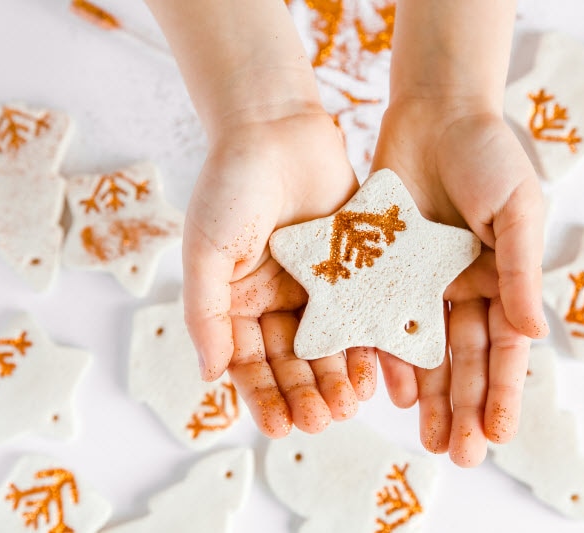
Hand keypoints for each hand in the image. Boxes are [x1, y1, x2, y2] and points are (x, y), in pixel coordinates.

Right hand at [183, 105, 376, 437]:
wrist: (275, 129)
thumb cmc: (229, 186)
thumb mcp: (206, 252)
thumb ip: (206, 313)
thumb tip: (210, 374)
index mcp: (238, 303)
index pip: (250, 363)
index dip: (264, 396)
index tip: (280, 427)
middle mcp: (277, 301)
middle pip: (293, 361)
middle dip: (306, 393)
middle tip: (323, 421)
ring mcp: (317, 286)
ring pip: (330, 344)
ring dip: (338, 377)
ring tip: (351, 406)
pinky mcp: (352, 268)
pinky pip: (362, 311)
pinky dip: (368, 341)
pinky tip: (377, 368)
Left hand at [369, 100, 548, 465]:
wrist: (434, 112)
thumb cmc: (487, 155)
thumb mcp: (516, 210)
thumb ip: (519, 271)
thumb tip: (532, 334)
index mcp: (501, 281)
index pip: (504, 349)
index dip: (503, 393)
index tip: (497, 436)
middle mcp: (462, 289)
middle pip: (464, 359)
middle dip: (464, 407)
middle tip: (458, 454)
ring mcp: (420, 282)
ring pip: (424, 349)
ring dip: (428, 395)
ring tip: (426, 436)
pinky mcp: (382, 268)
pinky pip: (382, 317)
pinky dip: (386, 352)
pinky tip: (387, 388)